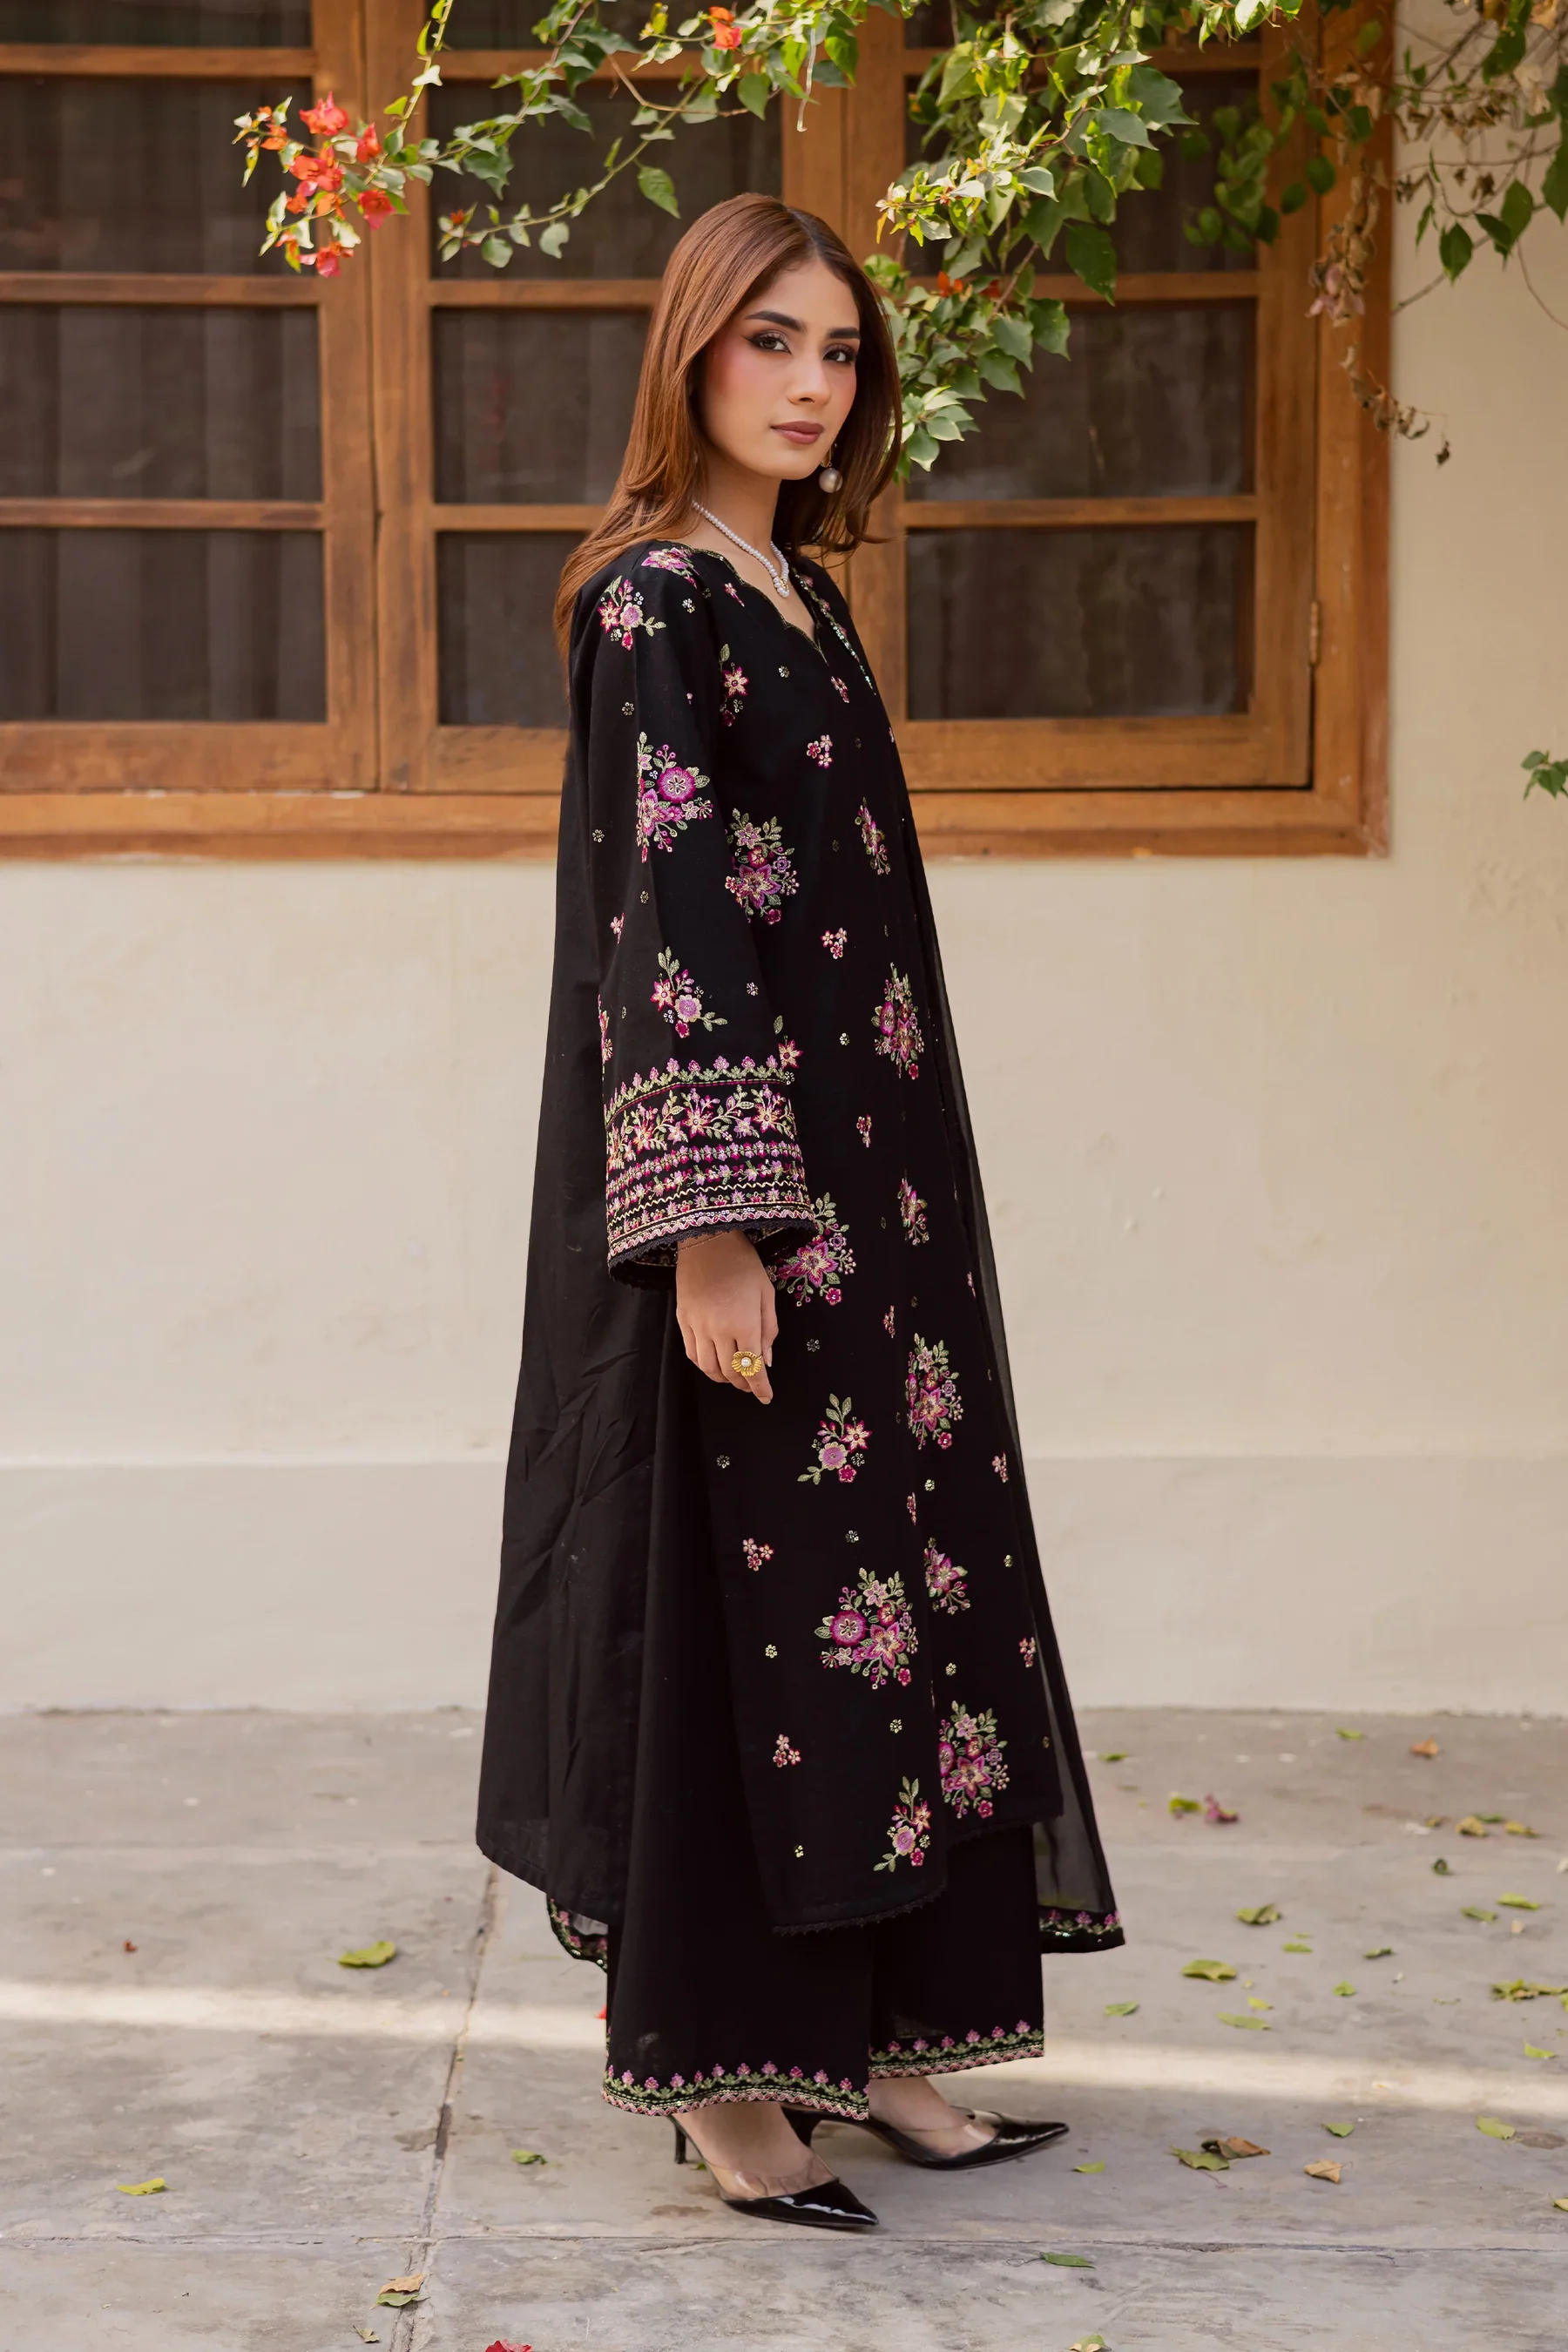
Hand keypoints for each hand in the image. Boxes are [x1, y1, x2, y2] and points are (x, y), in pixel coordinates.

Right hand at [676, 1231, 777, 1401]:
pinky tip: (713, 1363)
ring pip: (708, 1368)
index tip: (766, 1397)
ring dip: (723, 1378)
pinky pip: (691, 1353)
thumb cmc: (743, 1263)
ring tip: (734, 1377)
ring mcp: (697, 1327)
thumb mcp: (766, 1293)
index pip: (752, 1367)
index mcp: (745, 1324)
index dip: (760, 1387)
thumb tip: (766, 1360)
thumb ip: (768, 1329)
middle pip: (731, 1371)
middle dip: (744, 1384)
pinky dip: (703, 1365)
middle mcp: (719, 1331)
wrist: (707, 1240)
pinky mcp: (682, 1320)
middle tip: (753, 1385)